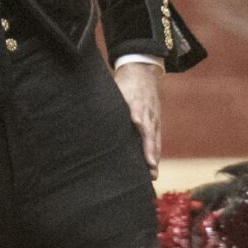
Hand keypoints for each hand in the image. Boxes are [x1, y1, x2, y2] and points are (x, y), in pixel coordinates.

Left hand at [114, 58, 162, 176]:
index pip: (140, 120)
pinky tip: (152, 167)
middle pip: (150, 135)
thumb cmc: (125, 83)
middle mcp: (148, 114)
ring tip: (153, 175)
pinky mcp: (156, 123)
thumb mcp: (116, 89)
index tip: (139, 138)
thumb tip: (91, 119)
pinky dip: (155, 153)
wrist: (143, 72)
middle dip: (150, 152)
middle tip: (151, 168)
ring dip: (154, 158)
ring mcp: (154, 119)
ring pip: (155, 140)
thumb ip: (109, 104)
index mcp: (137, 106)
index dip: (140, 129)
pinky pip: (156, 140)